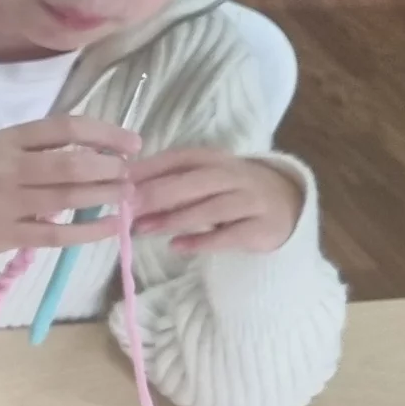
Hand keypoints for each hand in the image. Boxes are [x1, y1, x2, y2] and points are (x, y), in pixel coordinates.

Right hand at [0, 115, 143, 277]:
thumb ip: (36, 151)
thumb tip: (96, 153)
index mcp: (5, 140)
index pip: (65, 128)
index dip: (105, 134)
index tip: (132, 143)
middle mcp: (5, 168)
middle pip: (72, 164)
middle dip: (111, 169)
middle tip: (131, 175)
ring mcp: (4, 203)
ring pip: (69, 197)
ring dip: (107, 196)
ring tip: (128, 197)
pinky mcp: (4, 235)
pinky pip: (57, 233)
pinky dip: (91, 231)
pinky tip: (112, 227)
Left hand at [129, 149, 301, 253]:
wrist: (285, 206)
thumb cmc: (228, 192)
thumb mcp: (201, 181)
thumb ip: (168, 184)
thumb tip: (124, 193)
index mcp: (213, 159)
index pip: (179, 158)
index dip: (149, 169)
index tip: (118, 181)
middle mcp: (233, 175)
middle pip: (194, 182)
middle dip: (157, 194)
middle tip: (127, 207)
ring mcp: (251, 200)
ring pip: (211, 207)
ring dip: (174, 218)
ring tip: (142, 229)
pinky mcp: (262, 227)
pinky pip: (230, 235)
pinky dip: (202, 241)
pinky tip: (177, 247)